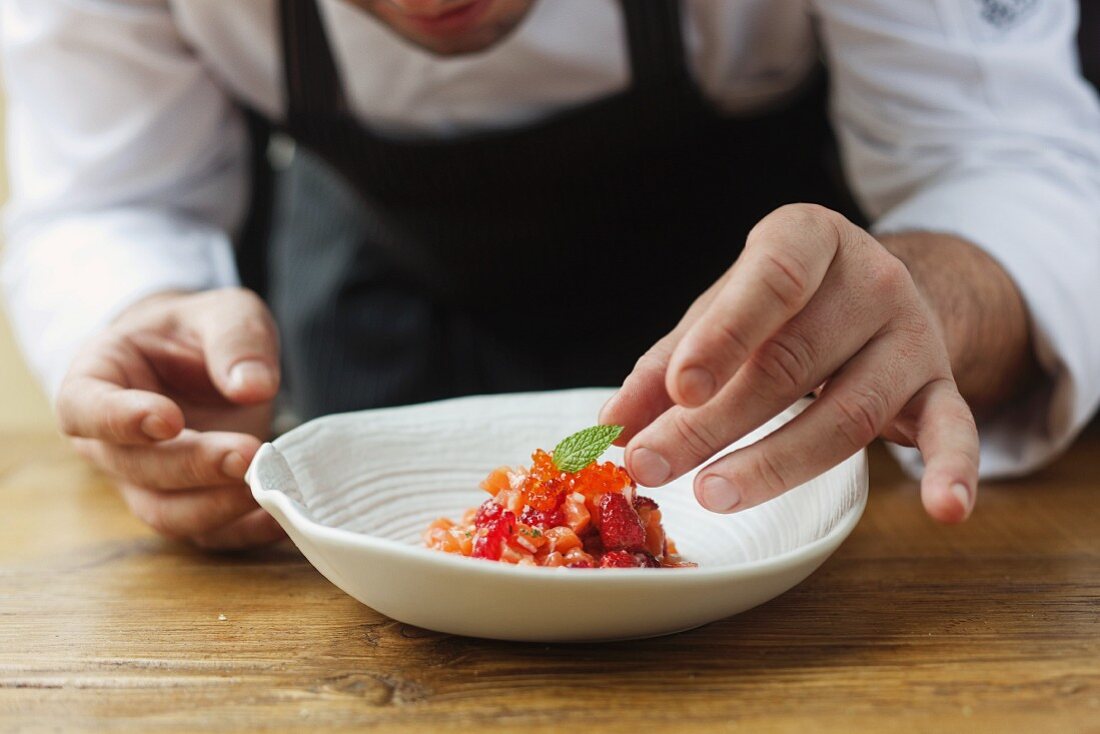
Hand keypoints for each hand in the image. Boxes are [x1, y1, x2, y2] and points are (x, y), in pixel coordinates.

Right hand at [56, 288, 285, 547]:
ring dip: (218, 507)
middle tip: (248, 454)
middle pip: (136, 469)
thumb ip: (236, 339)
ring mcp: (147, 482)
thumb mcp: (223, 312)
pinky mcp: (191, 505)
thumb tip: (253, 387)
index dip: (119, 420)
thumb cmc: (199, 333)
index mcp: (97, 381)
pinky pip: (210, 535)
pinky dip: (247, 533)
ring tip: (269, 487)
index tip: (168, 419)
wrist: (204, 360)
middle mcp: (110, 443)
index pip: (84, 409)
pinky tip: (283, 517)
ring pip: (167, 514)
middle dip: (194, 467)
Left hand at [601, 204, 979, 522]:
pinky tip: (943, 512)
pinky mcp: (943, 387)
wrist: (874, 295)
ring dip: (777, 462)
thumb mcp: (721, 313)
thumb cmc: (782, 304)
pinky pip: (956, 431)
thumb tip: (610, 427)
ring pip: (848, 411)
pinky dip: (953, 472)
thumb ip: (667, 363)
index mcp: (809, 239)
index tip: (681, 387)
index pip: (774, 279)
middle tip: (655, 463)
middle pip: (792, 363)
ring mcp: (913, 337)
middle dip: (715, 422)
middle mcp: (871, 280)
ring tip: (713, 494)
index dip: (726, 334)